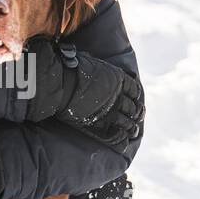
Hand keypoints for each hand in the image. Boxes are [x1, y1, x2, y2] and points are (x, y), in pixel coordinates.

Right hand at [22, 38, 144, 144]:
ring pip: (128, 122)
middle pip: (133, 107)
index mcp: (118, 78)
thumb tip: (89, 58)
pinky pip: (116, 134)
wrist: (62, 84)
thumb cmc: (71, 69)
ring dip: (132, 127)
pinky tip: (123, 140)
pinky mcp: (101, 123)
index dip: (136, 96)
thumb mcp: (89, 60)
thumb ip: (96, 66)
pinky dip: (121, 138)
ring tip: (133, 131)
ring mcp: (111, 111)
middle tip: (137, 116)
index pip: (134, 89)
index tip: (136, 99)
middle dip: (137, 113)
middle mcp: (118, 95)